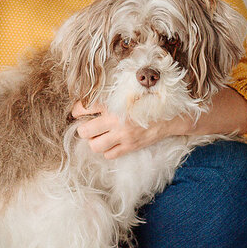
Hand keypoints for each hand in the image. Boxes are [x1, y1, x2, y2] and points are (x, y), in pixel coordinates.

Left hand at [71, 100, 185, 158]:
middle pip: (84, 131)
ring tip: (99, 136)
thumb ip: (111, 96)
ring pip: (94, 146)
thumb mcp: (128, 92)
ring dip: (94, 142)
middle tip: (88, 126)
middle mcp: (115, 120)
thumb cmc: (148, 100)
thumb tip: (91, 102)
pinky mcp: (130, 147)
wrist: (170, 115)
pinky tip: (112, 143)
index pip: (84, 107)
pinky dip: (108, 150)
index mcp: (114, 103)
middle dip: (83, 129)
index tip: (77, 112)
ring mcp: (122, 136)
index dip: (77, 110)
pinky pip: (109, 155)